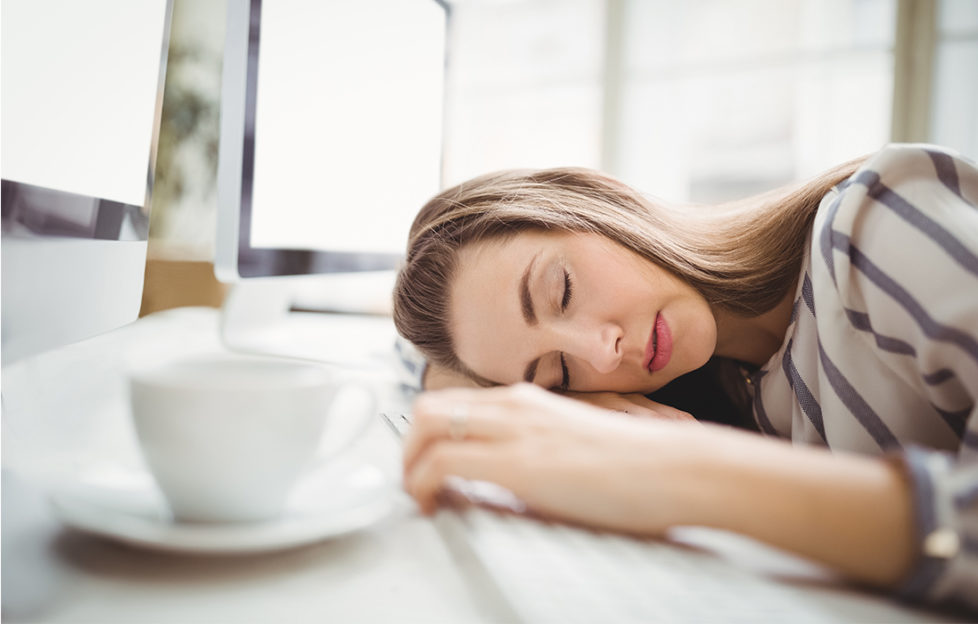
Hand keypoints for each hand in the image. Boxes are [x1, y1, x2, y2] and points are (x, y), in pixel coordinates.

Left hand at [402, 383, 697, 533]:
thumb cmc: (639, 467)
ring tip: (419, 498)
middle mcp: (515, 405)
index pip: (455, 405)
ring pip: (426, 426)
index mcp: (529, 401)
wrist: (676, 469)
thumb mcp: (574, 447)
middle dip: (409, 448)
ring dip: (409, 464)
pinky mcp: (518, 463)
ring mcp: (515, 430)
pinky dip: (422, 485)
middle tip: (413, 484)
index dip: (428, 438)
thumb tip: (508, 484)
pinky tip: (434, 506)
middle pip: (430, 408)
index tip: (427, 470)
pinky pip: (442, 463)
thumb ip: (536, 452)